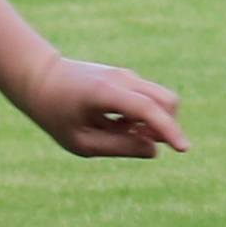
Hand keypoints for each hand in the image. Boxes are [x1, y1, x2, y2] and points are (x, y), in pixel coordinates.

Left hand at [12, 55, 183, 157]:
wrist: (41, 79)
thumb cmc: (57, 114)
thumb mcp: (81, 141)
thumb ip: (117, 148)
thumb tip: (153, 151)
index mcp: (106, 93)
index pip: (147, 109)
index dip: (168, 129)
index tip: (184, 149)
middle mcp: (122, 79)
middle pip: (167, 101)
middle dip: (166, 126)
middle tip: (137, 141)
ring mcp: (127, 76)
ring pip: (162, 99)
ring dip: (154, 122)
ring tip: (121, 131)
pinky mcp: (128, 78)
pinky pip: (148, 99)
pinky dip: (143, 116)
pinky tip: (116, 123)